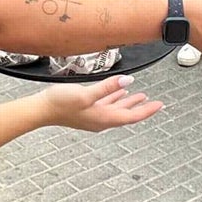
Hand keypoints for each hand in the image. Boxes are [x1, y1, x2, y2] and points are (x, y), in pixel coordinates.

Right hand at [40, 75, 161, 130]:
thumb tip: (128, 82)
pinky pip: (106, 106)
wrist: (41, 110)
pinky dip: (114, 99)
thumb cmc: (61, 103)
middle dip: (141, 107)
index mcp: (103, 118)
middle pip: (126, 114)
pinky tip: (118, 93)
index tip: (160, 105)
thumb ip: (107, 88)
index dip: (147, 110)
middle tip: (155, 102)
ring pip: (116, 109)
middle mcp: (100, 120)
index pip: (131, 116)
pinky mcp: (85, 111)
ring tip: (140, 96)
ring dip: (128, 103)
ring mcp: (93, 117)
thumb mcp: (86, 94)